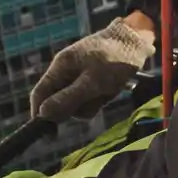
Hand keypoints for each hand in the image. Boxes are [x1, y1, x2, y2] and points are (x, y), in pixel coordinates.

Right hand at [28, 13, 154, 123]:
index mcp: (60, 67)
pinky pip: (90, 100)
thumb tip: (42, 114)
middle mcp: (66, 72)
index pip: (39, 94)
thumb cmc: (115, 59)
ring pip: (76, 104)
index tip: (49, 135)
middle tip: (94, 97)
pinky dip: (100, 99)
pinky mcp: (92, 82)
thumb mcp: (92, 82)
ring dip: (91, 103)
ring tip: (107, 89)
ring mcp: (79, 78)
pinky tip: (111, 89)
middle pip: (58, 103)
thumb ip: (67, 98)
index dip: (39, 115)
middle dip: (75, 107)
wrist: (138, 42)